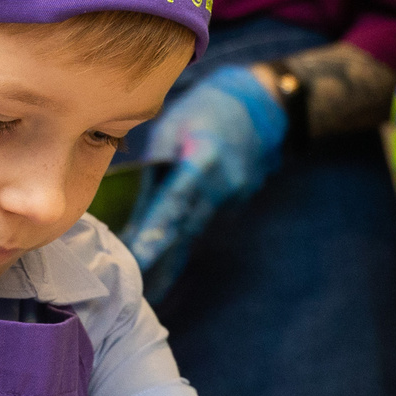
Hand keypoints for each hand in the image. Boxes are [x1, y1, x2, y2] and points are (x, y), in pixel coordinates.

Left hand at [121, 65, 286, 293]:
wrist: (261, 104)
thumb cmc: (208, 107)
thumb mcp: (176, 122)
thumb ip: (158, 159)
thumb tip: (134, 193)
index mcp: (205, 160)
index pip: (175, 203)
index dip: (156, 233)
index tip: (138, 258)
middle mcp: (222, 185)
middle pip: (186, 230)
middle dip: (161, 261)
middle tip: (138, 291)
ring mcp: (233, 197)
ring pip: (194, 233)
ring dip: (171, 259)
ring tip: (149, 288)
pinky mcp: (235, 202)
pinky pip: (203, 225)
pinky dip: (184, 241)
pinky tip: (166, 264)